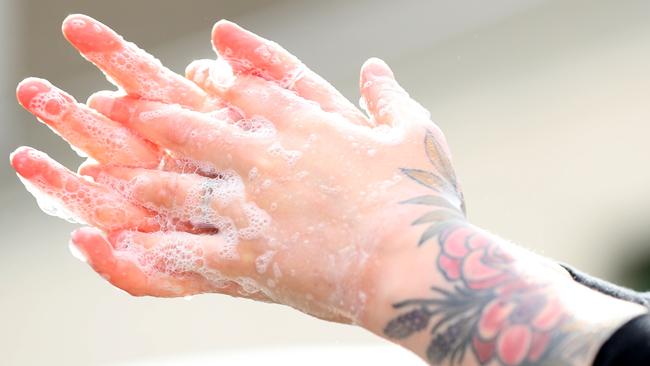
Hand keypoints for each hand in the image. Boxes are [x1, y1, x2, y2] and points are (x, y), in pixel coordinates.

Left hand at [12, 15, 464, 323]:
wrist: (415, 263)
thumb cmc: (421, 198)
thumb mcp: (416, 133)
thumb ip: (389, 96)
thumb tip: (376, 66)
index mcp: (304, 126)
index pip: (245, 90)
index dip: (215, 77)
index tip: (195, 71)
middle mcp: (266, 160)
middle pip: (194, 129)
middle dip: (154, 116)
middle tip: (121, 107)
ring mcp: (251, 209)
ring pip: (178, 188)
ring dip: (140, 179)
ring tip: (106, 174)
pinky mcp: (249, 258)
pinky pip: (187, 253)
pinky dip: (151, 250)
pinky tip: (121, 246)